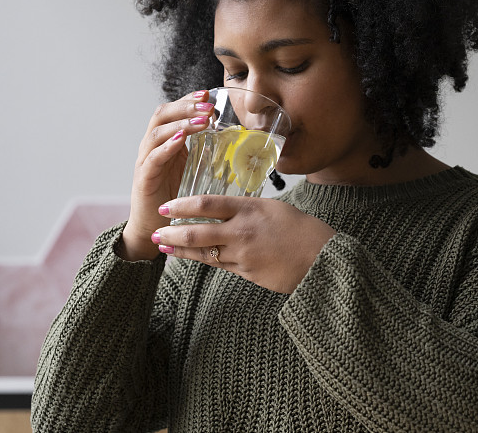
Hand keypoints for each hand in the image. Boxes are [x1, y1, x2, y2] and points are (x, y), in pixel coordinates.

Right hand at [121, 91, 213, 260]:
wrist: (156, 228)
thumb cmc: (178, 197)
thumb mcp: (194, 169)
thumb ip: (206, 151)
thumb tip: (233, 138)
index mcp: (166, 142)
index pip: (173, 112)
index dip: (188, 99)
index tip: (208, 92)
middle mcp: (153, 147)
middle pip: (162, 115)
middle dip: (185, 106)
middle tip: (208, 104)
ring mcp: (146, 162)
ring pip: (156, 133)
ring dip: (180, 124)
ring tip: (202, 120)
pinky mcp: (144, 179)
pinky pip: (152, 159)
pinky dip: (165, 148)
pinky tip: (179, 141)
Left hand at [152, 195, 335, 293]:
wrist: (321, 258)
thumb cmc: (302, 230)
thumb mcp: (274, 208)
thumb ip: (248, 209)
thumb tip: (227, 209)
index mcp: (250, 209)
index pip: (207, 204)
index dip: (182, 206)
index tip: (167, 206)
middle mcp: (242, 231)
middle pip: (197, 231)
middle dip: (172, 231)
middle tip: (156, 230)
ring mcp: (243, 254)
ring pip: (203, 252)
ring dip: (180, 249)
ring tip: (163, 246)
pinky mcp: (247, 272)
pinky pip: (219, 265)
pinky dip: (201, 260)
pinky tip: (190, 258)